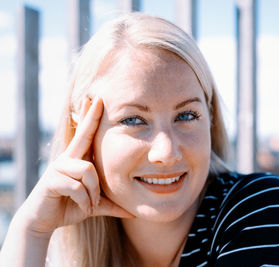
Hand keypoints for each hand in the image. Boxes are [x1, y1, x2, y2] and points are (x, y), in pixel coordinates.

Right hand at [16, 96, 133, 234]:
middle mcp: (67, 159)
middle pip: (82, 135)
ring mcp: (58, 168)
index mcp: (77, 160)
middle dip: (91, 117)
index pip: (86, 135)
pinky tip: (83, 208)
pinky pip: (77, 187)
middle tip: (98, 98)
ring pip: (88, 171)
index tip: (96, 100)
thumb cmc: (70, 207)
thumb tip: (134, 212)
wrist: (43, 221)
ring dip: (93, 192)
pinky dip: (84, 201)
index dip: (91, 118)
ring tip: (91, 204)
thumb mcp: (93, 204)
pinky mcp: (51, 180)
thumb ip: (111, 204)